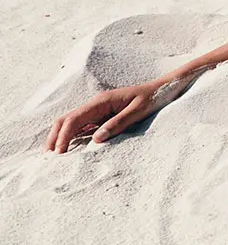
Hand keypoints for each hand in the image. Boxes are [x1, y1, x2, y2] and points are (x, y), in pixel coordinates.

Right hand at [45, 81, 161, 153]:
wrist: (162, 88)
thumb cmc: (152, 98)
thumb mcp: (138, 111)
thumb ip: (118, 123)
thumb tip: (97, 139)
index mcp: (101, 101)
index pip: (74, 119)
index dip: (64, 136)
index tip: (59, 152)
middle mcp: (95, 103)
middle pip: (66, 119)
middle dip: (55, 136)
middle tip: (49, 155)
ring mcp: (97, 109)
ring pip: (72, 122)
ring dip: (61, 135)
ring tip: (55, 153)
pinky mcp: (102, 114)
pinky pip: (83, 125)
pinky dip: (73, 135)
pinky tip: (70, 146)